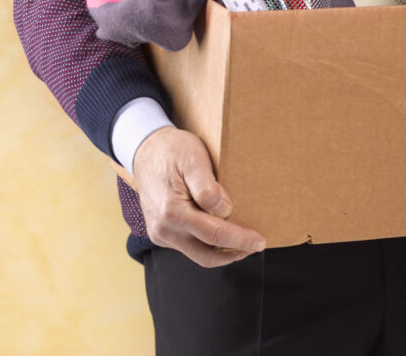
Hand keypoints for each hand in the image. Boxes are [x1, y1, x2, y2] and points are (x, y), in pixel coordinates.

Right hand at [133, 126, 265, 266]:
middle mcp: (163, 228)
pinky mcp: (161, 234)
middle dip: (234, 253)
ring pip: (197, 254)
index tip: (259, 241)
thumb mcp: (193, 159)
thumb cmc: (172, 151)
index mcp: (172, 211)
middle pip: (205, 255)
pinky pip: (189, 247)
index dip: (239, 240)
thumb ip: (207, 188)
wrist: (146, 150)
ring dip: (222, 252)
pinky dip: (208, 245)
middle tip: (256, 245)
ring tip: (243, 242)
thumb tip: (225, 211)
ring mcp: (160, 233)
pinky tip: (223, 232)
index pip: (213, 235)